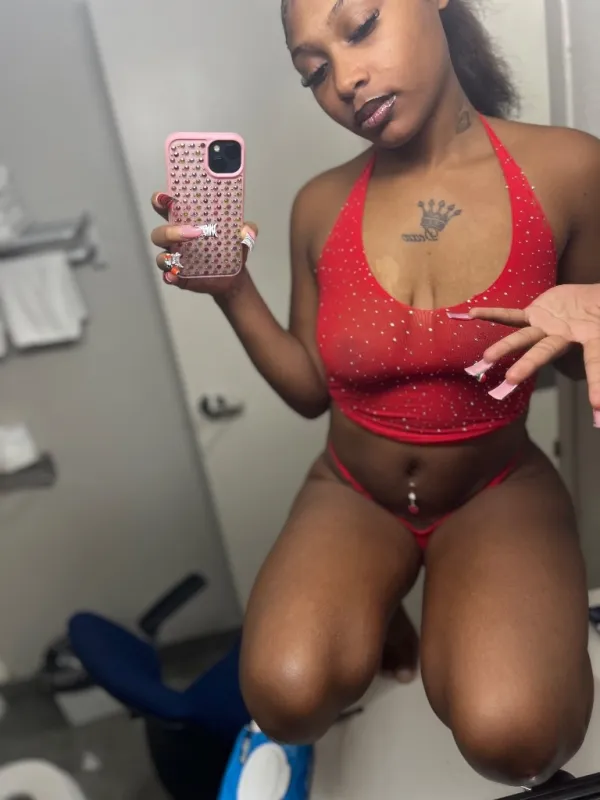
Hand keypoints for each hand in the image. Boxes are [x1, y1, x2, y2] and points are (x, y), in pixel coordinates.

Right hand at [150, 192, 257, 295]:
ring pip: (160, 255)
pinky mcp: (177, 276)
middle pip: (160, 232)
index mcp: (186, 222)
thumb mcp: (241, 237)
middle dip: (169, 231)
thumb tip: (247, 230)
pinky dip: (170, 276)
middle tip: (191, 233)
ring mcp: (175, 258)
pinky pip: (168, 276)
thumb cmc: (230, 249)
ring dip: (168, 254)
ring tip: (181, 257)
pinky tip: (175, 276)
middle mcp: (175, 239)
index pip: (166, 207)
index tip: (164, 198)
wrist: (234, 277)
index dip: (160, 201)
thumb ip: (246, 230)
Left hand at [459, 284, 599, 424]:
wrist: (598, 302)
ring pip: (524, 338)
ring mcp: (550, 326)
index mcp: (595, 340)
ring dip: (503, 347)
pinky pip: (514, 314)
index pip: (597, 365)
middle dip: (526, 367)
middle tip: (506, 385)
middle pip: (545, 353)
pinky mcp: (540, 312)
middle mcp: (567, 337)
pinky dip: (494, 313)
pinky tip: (471, 314)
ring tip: (483, 360)